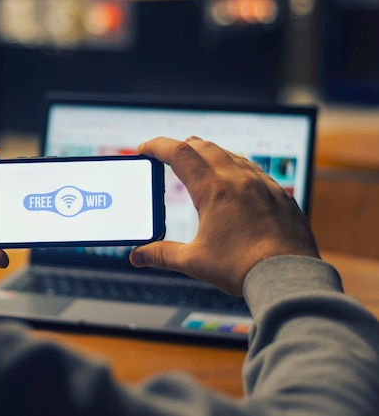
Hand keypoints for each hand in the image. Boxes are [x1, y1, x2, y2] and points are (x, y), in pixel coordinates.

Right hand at [129, 136, 319, 295]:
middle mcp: (239, 180)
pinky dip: (236, 166)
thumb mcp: (194, 261)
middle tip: (167, 153)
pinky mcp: (280, 195)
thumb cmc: (243, 269)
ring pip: (231, 155)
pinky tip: (234, 177)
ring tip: (198, 160)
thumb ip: (162, 255)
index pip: (179, 154)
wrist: (287, 278)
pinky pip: (254, 169)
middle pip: (204, 147)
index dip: (157, 146)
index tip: (145, 147)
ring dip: (209, 153)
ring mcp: (263, 185)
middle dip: (181, 146)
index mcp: (214, 190)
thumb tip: (138, 256)